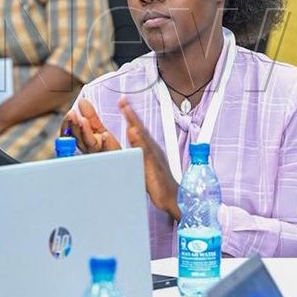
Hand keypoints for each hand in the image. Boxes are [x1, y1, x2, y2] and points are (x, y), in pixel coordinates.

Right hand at [60, 99, 121, 152]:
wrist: (123, 156)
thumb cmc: (107, 145)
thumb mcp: (98, 128)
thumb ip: (90, 116)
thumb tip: (82, 101)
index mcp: (84, 141)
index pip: (70, 135)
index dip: (67, 125)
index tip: (69, 113)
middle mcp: (88, 148)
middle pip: (78, 138)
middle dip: (73, 126)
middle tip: (71, 114)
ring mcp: (99, 152)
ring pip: (90, 144)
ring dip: (85, 132)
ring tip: (83, 120)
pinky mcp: (110, 154)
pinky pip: (107, 150)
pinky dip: (105, 143)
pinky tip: (105, 136)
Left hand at [118, 99, 179, 219]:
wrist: (174, 197)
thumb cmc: (159, 183)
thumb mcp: (145, 165)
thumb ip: (138, 151)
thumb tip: (132, 137)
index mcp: (148, 148)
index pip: (138, 128)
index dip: (130, 114)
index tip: (122, 100)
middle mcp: (152, 148)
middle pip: (140, 127)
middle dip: (130, 113)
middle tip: (122, 100)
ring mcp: (153, 156)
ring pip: (142, 136)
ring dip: (134, 122)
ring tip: (126, 109)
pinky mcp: (154, 166)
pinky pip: (145, 152)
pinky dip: (139, 142)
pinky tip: (134, 133)